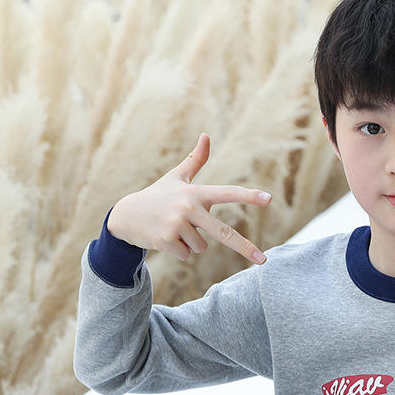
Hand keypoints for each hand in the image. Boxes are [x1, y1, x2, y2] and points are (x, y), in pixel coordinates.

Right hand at [107, 133, 271, 263]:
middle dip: (245, 248)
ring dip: (190, 244)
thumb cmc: (157, 196)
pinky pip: (186, 255)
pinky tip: (164, 238)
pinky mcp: (166, 240)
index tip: (269, 199)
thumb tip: (206, 135)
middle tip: (263, 259)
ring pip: (201, 247)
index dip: (249, 196)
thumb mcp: (176, 178)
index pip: (227, 193)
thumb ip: (195, 160)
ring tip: (173, 230)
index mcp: (195, 193)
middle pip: (223, 232)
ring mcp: (177, 224)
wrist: (125, 216)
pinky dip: (177, 251)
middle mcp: (188, 207)